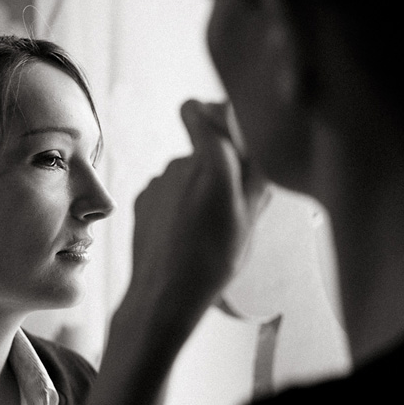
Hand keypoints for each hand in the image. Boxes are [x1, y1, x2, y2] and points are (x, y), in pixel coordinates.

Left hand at [124, 99, 268, 338]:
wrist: (164, 295)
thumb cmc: (213, 261)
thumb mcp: (249, 221)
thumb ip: (256, 179)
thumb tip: (261, 152)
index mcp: (211, 163)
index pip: (197, 109)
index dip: (210, 113)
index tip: (226, 133)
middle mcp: (180, 164)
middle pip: (200, 147)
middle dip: (215, 165)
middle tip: (230, 202)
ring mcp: (158, 182)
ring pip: (184, 172)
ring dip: (197, 188)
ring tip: (206, 228)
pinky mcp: (142, 198)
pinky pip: (167, 191)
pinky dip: (177, 204)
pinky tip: (184, 234)